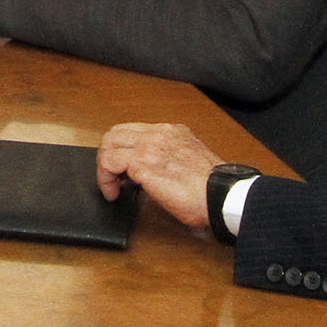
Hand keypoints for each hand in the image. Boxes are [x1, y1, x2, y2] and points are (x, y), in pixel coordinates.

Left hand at [95, 123, 224, 234]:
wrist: (222, 196)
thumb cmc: (212, 188)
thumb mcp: (188, 161)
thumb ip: (168, 157)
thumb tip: (148, 171)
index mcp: (172, 132)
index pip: (133, 130)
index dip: (121, 149)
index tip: (122, 169)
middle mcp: (159, 134)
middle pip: (115, 133)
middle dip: (107, 155)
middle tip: (112, 178)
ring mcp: (150, 146)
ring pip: (109, 144)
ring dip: (104, 168)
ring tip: (111, 187)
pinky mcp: (144, 164)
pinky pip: (110, 163)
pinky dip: (106, 179)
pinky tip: (114, 193)